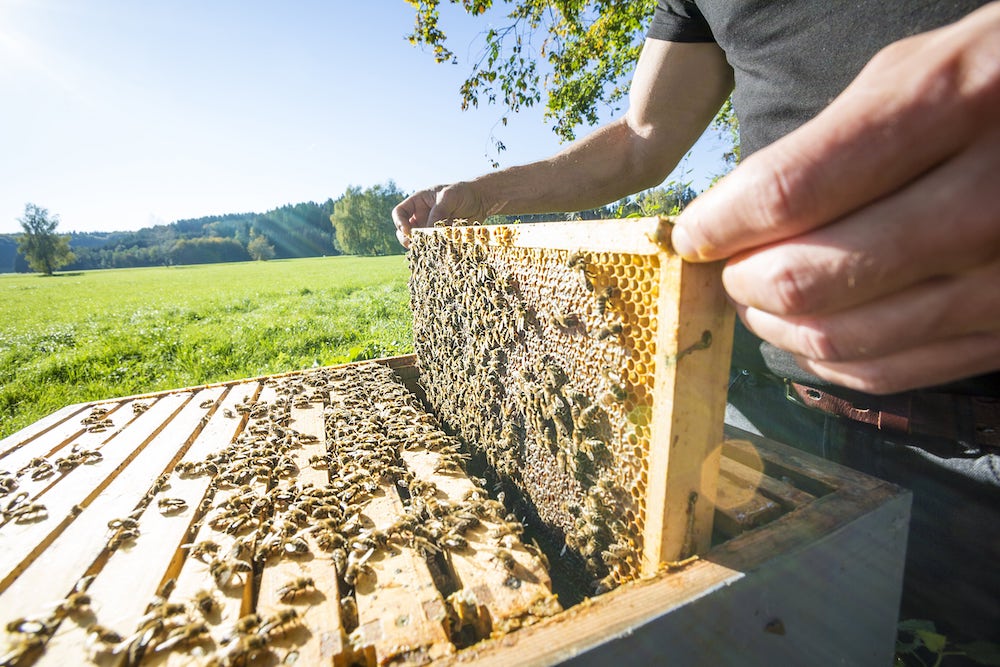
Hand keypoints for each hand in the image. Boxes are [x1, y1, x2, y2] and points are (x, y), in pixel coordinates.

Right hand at [392, 183, 489, 247]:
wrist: (480, 201)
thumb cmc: (462, 193)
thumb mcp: (449, 197)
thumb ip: (438, 212)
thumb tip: (428, 230)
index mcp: (417, 203)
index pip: (399, 213)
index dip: (399, 222)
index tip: (408, 231)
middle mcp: (420, 217)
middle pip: (403, 231)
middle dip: (407, 239)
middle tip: (416, 245)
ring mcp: (429, 229)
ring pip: (417, 242)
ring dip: (421, 247)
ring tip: (430, 249)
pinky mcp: (440, 239)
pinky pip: (433, 247)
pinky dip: (434, 251)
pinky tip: (441, 252)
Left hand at [671, 3, 999, 393]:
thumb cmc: (996, 82)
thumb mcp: (912, 71)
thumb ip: (822, 142)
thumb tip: (733, 216)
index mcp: (948, 108)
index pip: (790, 192)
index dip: (720, 223)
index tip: (694, 232)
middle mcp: (981, 202)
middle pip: (805, 280)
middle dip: (742, 280)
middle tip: (730, 265)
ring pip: (840, 339)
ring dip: (775, 325)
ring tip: (761, 297)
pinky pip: (889, 372)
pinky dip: (828, 359)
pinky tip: (812, 330)